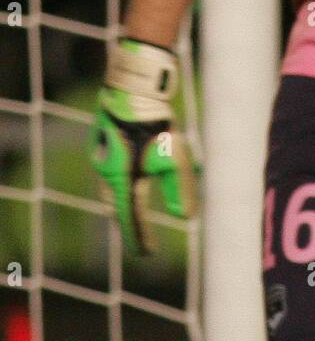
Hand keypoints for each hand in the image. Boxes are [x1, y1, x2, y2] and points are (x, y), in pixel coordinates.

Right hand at [88, 38, 198, 256]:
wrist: (134, 86)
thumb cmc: (155, 121)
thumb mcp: (176, 156)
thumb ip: (180, 188)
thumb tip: (186, 217)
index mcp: (121, 180)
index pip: (131, 218)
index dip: (140, 238)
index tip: (148, 254)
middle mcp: (107, 170)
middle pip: (117, 205)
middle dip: (129, 221)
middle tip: (141, 235)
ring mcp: (102, 154)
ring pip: (112, 187)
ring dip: (124, 200)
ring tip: (134, 208)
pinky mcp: (104, 139)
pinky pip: (112, 168)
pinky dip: (122, 179)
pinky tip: (130, 173)